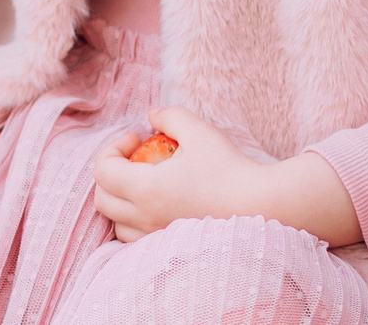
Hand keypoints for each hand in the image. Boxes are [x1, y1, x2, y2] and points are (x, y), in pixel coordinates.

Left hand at [92, 108, 360, 245]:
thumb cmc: (231, 167)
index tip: (137, 139)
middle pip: (102, 201)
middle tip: (137, 158)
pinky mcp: (173, 251)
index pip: (102, 172)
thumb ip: (169, 116)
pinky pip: (139, 241)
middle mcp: (146, 219)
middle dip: (111, 174)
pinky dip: (138, 223)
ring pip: (118, 225)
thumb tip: (150, 116)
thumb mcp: (199, 131)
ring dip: (122, 202)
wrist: (265, 208)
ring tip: (146, 184)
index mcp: (146, 190)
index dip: (112, 149)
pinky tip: (161, 206)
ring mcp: (158, 239)